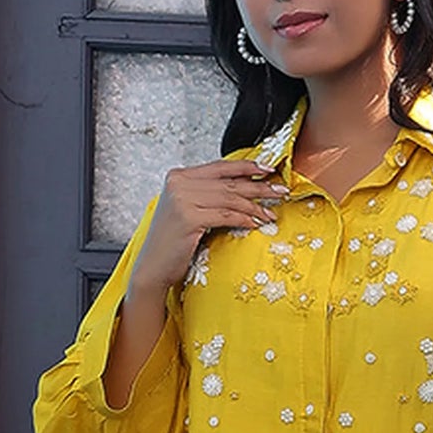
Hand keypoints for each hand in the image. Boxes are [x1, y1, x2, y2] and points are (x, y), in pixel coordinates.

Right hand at [133, 156, 288, 297]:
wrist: (152, 266)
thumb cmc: (173, 240)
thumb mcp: (188, 209)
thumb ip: (207, 194)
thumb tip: (244, 186)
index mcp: (178, 176)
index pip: (220, 166)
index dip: (246, 166)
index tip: (268, 169)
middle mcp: (179, 184)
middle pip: (228, 182)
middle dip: (258, 186)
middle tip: (281, 190)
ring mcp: (182, 200)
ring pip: (230, 199)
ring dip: (255, 206)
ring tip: (271, 213)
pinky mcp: (188, 218)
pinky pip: (226, 215)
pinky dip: (244, 219)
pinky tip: (256, 223)